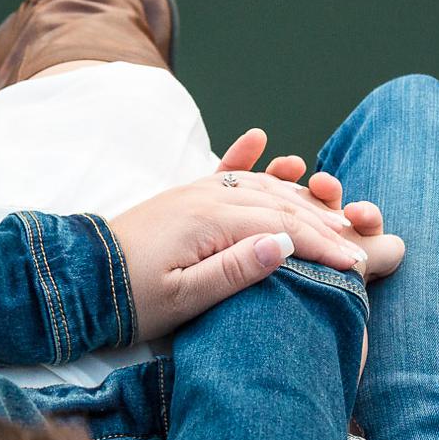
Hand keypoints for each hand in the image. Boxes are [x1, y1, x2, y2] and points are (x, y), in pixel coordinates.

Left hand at [109, 130, 395, 340]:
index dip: (324, 246)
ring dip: (298, 197)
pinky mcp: (183, 197)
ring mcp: (195, 193)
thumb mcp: (184, 299)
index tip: (356, 264)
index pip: (284, 229)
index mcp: (212, 221)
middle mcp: (208, 197)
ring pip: (260, 188)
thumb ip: (234, 271)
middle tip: (359, 242)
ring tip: (333, 210)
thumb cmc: (130, 299)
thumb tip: (284, 244)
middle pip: (280, 205)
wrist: (79, 281)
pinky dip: (248, 158)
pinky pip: (225, 173)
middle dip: (324, 223)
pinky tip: (262, 140)